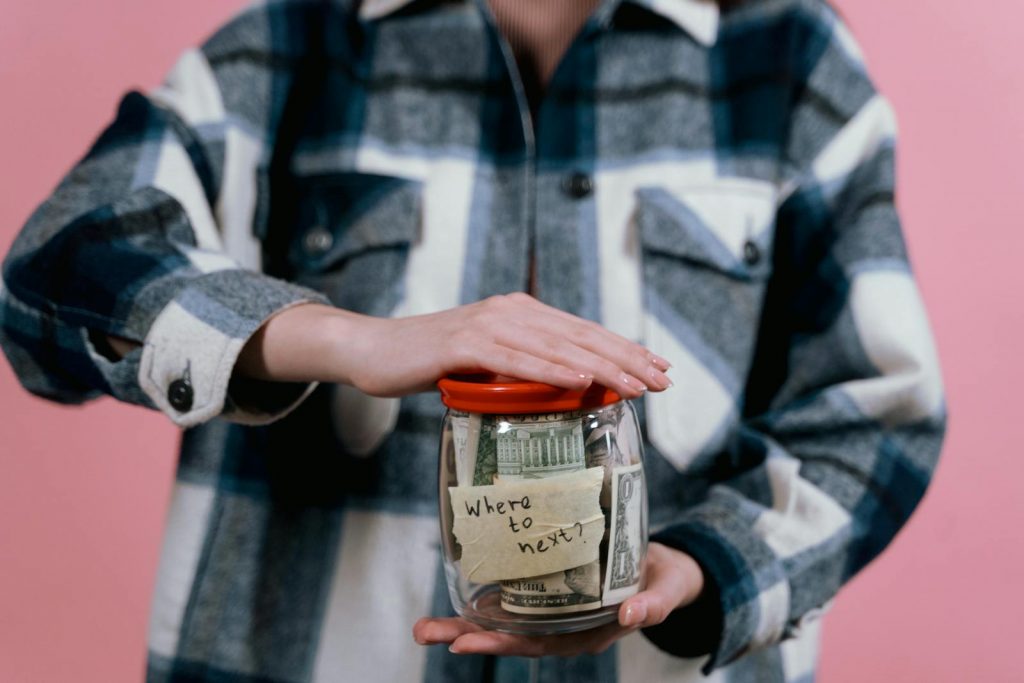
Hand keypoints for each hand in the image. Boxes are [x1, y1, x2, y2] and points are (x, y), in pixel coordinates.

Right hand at [236, 293, 671, 396]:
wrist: (374, 351)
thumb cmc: (432, 362)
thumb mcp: (487, 366)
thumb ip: (523, 370)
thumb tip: (567, 391)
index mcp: (521, 313)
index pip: (583, 332)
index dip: (624, 349)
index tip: (658, 369)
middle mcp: (511, 311)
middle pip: (581, 336)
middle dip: (627, 359)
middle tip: (663, 381)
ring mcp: (488, 324)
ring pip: (558, 347)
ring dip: (602, 367)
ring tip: (638, 385)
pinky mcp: (465, 343)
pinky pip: (517, 360)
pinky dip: (552, 370)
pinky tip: (581, 381)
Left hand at [412, 543, 703, 657]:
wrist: (665, 566)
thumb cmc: (664, 580)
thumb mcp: (666, 591)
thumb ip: (652, 605)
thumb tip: (631, 617)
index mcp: (586, 632)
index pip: (537, 643)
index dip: (501, 643)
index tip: (465, 642)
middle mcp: (563, 625)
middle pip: (509, 635)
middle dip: (466, 636)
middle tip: (425, 632)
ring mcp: (554, 607)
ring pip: (504, 619)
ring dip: (464, 621)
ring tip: (424, 625)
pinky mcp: (551, 586)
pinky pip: (514, 595)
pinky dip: (484, 597)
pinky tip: (457, 587)